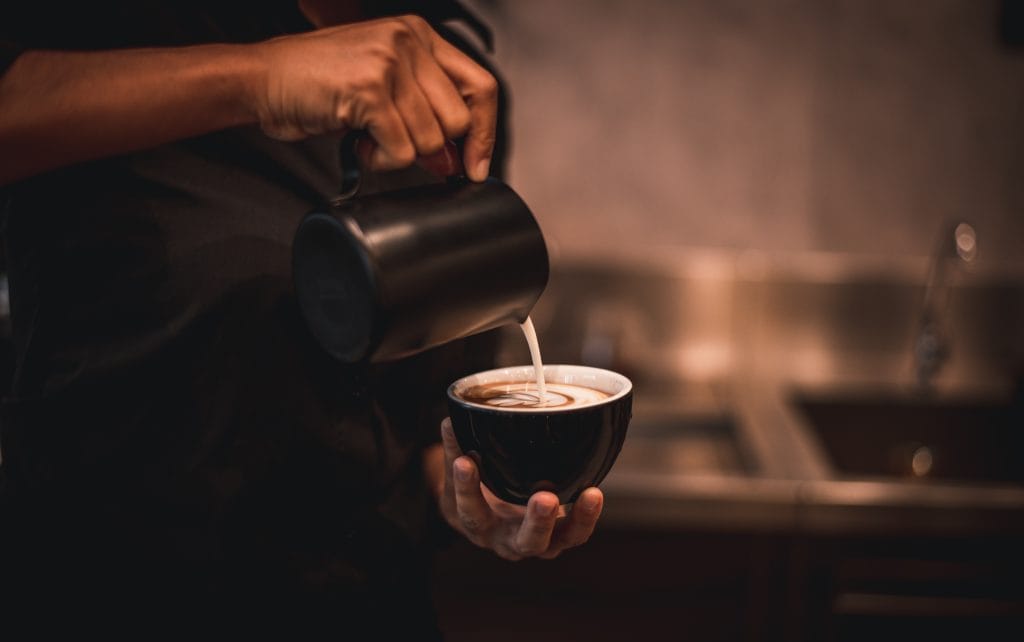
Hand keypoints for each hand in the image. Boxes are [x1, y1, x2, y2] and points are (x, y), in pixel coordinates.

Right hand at [254, 15, 496, 179]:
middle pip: (458, 120)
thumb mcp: (382, 88)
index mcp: (417, 35)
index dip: (486, 132)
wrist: (262, 79)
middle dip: (432, 148)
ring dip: (400, 154)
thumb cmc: (317, 83)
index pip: (481, 86)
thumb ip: (424, 113)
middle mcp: (408, 41)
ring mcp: (389, 62)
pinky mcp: (370, 90)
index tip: (478, 164)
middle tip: (400, 146)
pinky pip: (403, 150)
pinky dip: (383, 160)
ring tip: (370, 138)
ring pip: (430, 140)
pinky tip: (361, 143)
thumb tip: (455, 160)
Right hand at [437, 419, 604, 560]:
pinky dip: (587, 514)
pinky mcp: (559, 534)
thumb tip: (450, 421)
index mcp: (479, 527)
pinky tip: (594, 492)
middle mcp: (509, 541)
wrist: (488, 522)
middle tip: (545, 499)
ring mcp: (538, 541)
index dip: (467, 488)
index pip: (472, 512)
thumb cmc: (474, 494)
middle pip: (525, 541)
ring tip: (591, 495)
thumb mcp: (456, 477)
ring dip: (578, 520)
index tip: (465, 461)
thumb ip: (455, 452)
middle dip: (536, 522)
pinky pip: (577, 530)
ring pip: (560, 541)